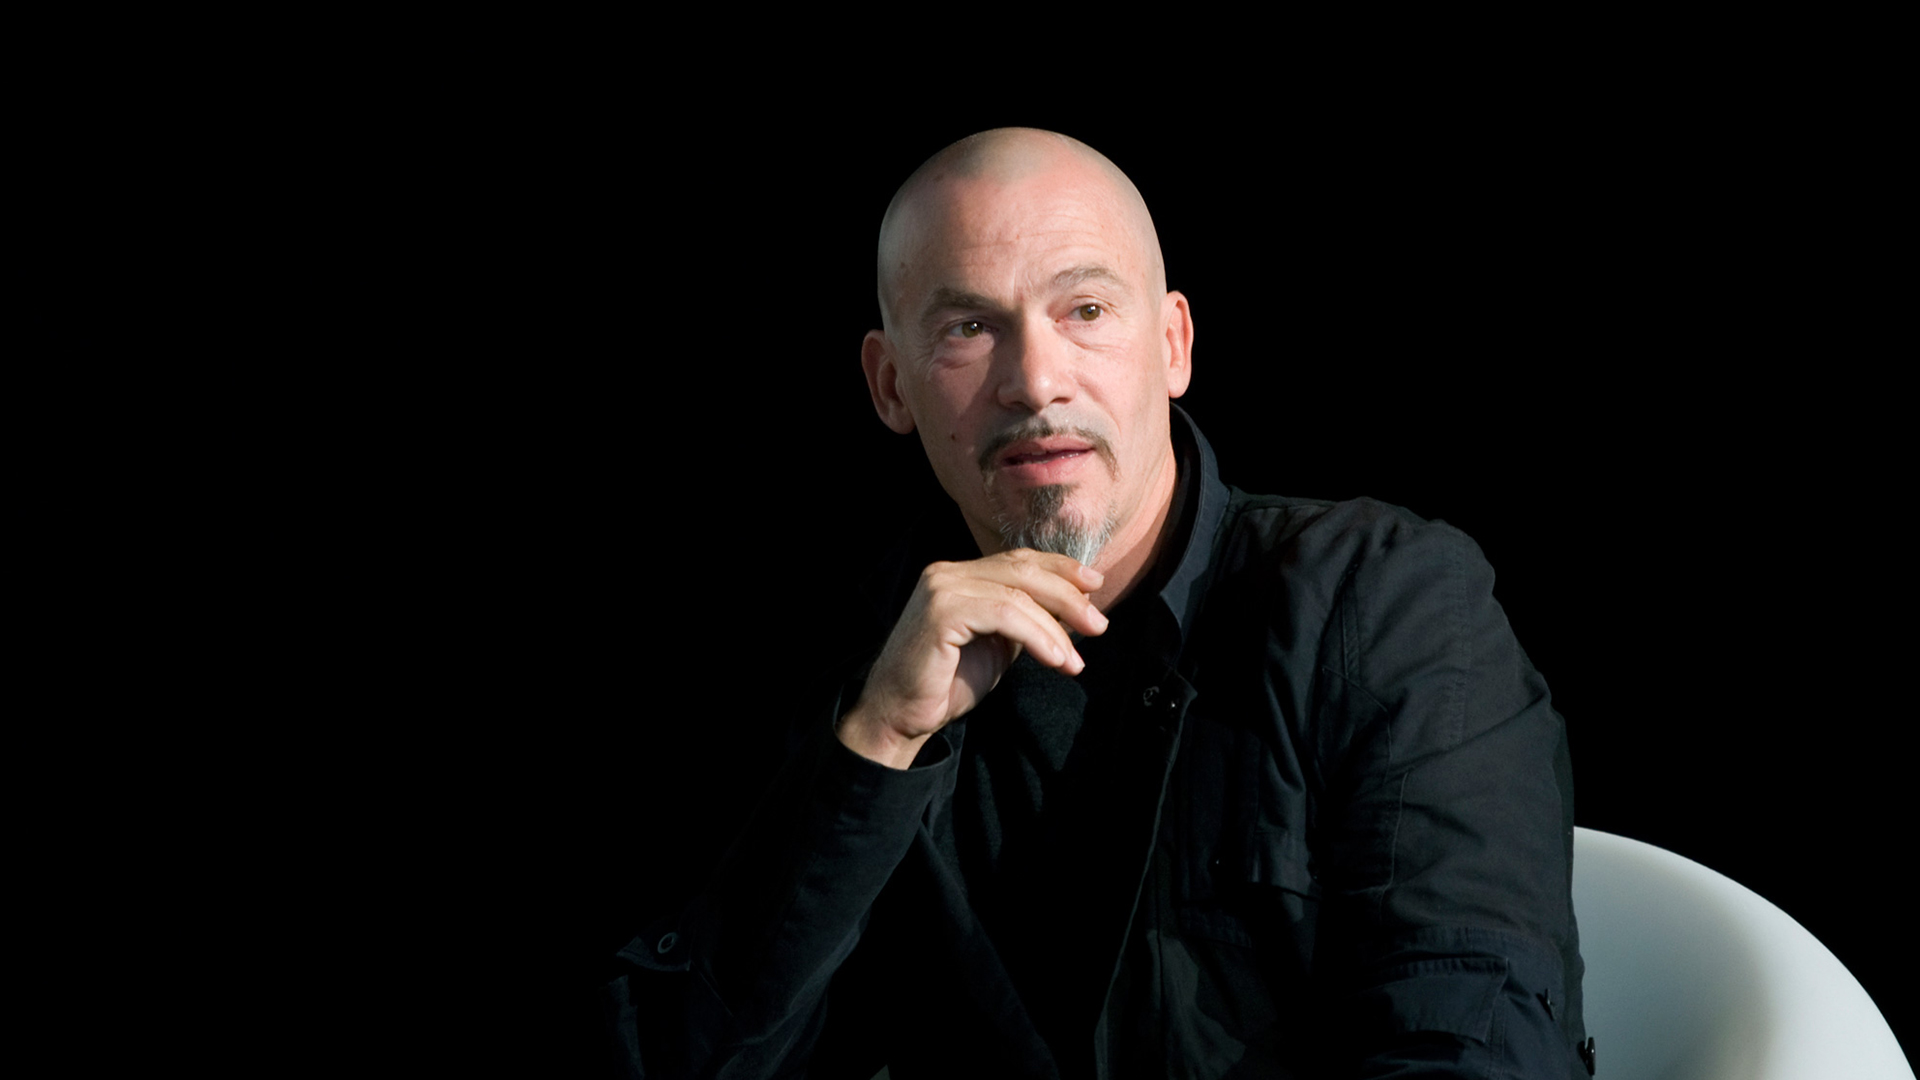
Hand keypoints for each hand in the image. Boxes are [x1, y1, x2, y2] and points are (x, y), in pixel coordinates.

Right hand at [838, 550, 1108, 768]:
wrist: (900, 714)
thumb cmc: (946, 684)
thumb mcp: (997, 645)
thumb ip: (1025, 621)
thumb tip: (1073, 609)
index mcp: (959, 575)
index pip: (1019, 560)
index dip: (1060, 568)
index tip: (1095, 586)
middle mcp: (947, 573)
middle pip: (1023, 570)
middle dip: (1068, 596)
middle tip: (1098, 625)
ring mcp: (942, 588)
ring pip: (1018, 594)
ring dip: (1057, 627)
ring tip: (1075, 660)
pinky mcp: (941, 610)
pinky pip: (1004, 614)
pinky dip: (1037, 636)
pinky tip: (1056, 659)